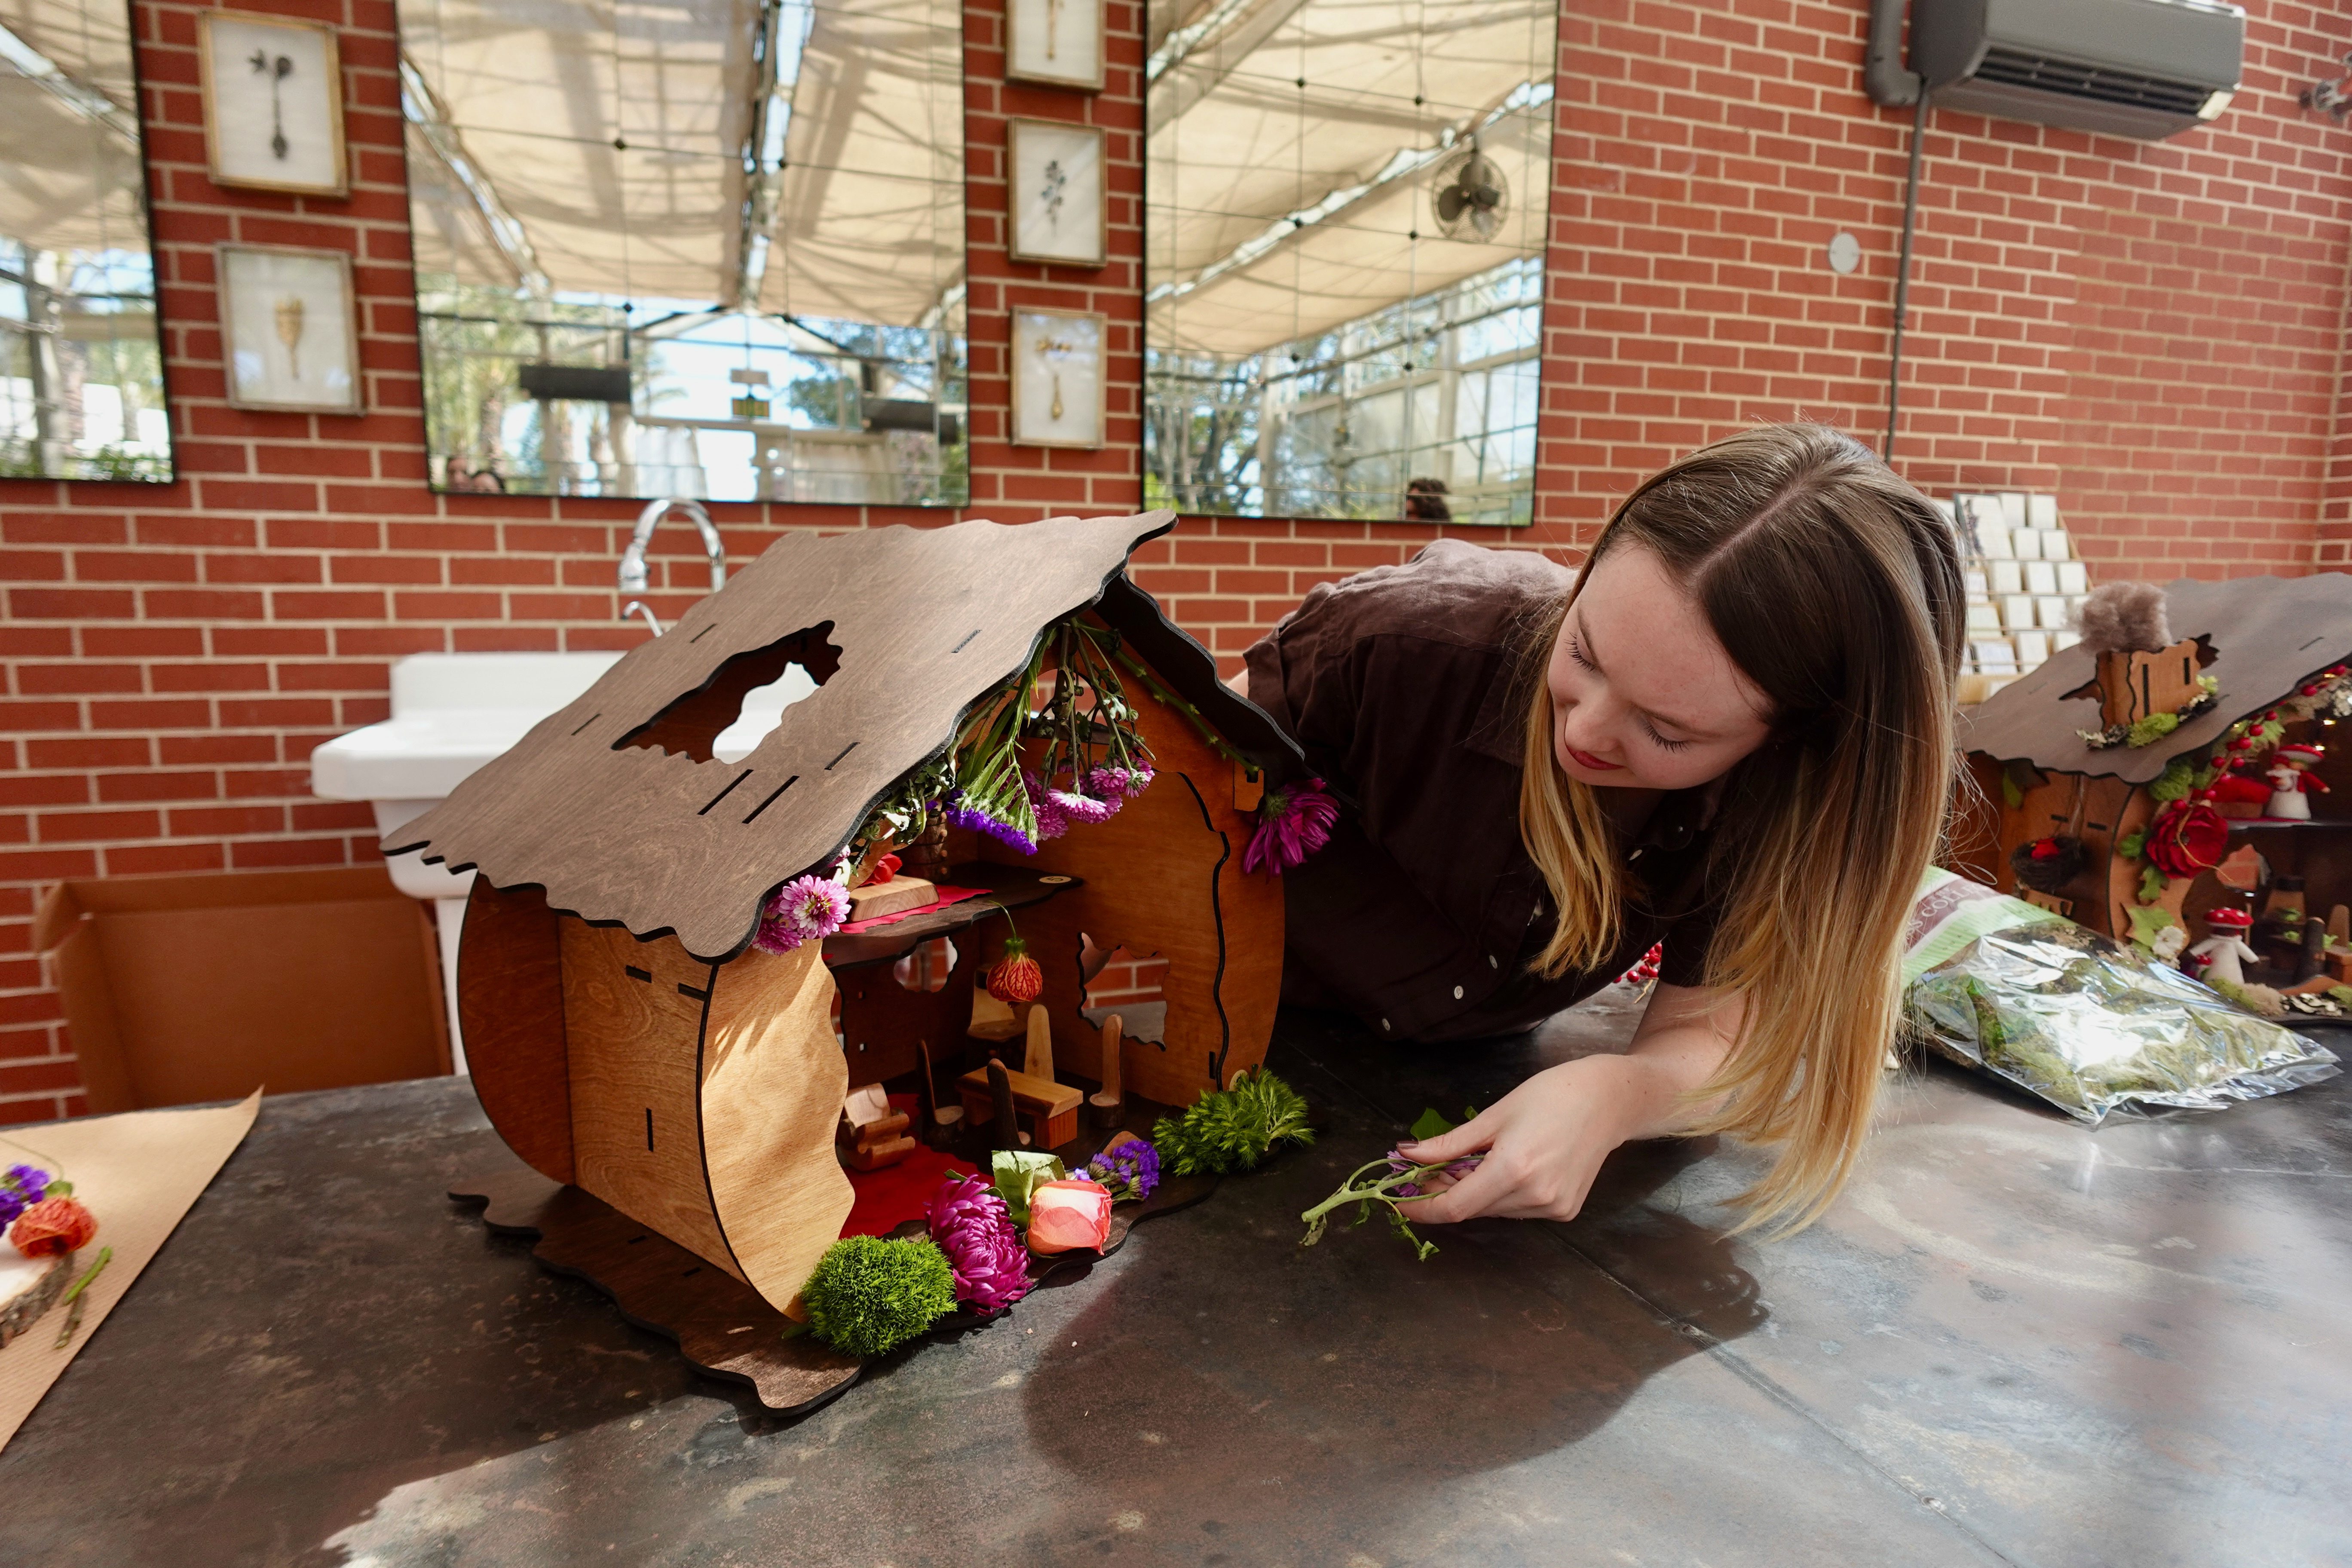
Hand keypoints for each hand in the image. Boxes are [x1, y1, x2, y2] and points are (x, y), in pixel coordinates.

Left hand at [1391, 1055, 1642, 1223]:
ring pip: (1494, 1211)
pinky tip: (1509, 1168)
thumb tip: (1407, 1155)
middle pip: (1472, 1209)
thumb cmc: (1551, 1096)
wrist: (1608, 1102)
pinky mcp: (1565, 1210)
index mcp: (1513, 1169)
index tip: (1400, 1203)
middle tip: (1430, 1169)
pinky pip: (1518, 1210)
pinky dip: (1501, 1195)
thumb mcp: (1494, 1115)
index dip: (1422, 1209)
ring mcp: (1553, 1207)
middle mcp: (1535, 1196)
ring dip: (1473, 1194)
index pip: (1455, 1207)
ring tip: (1474, 1161)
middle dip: (1445, 1193)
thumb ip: (1449, 1143)